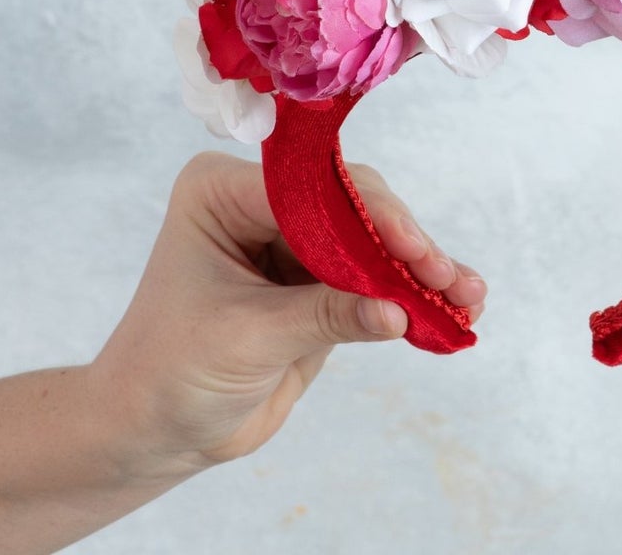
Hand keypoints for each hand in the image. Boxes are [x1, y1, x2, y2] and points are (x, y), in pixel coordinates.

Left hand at [90, 150, 485, 475]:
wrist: (153, 431)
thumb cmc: (170, 375)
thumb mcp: (247, 340)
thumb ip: (325, 316)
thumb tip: (399, 309)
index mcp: (223, 193)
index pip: (313, 190)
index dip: (371, 218)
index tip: (416, 254)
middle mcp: (261, 206)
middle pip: (354, 208)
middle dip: (404, 247)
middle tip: (451, 281)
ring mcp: (293, 243)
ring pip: (373, 241)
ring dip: (421, 271)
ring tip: (468, 297)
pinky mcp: (317, 284)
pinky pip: (375, 280)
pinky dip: (411, 296)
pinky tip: (452, 311)